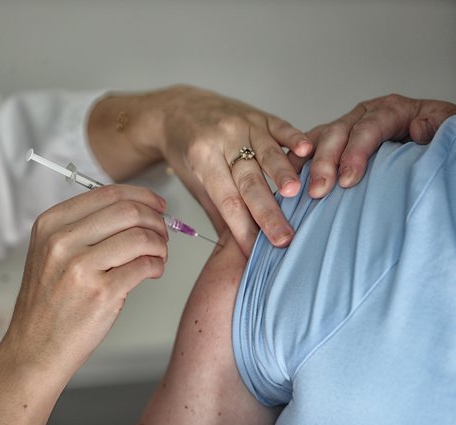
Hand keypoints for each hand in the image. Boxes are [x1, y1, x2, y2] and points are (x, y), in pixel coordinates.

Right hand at [8, 184, 167, 373]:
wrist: (35, 348)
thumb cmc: (49, 303)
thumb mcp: (50, 253)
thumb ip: (85, 227)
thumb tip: (134, 209)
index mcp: (51, 224)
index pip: (108, 193)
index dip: (142, 196)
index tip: (157, 205)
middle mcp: (62, 241)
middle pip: (128, 211)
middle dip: (156, 220)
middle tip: (163, 232)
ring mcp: (80, 268)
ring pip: (140, 237)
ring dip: (160, 244)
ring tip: (159, 255)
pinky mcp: (100, 293)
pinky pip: (144, 266)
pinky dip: (157, 266)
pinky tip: (152, 271)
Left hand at [89, 85, 312, 255]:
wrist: (180, 108)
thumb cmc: (186, 149)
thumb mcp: (193, 180)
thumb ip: (217, 211)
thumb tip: (234, 250)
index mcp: (203, 159)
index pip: (226, 201)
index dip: (242, 228)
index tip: (255, 252)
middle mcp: (223, 139)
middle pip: (249, 181)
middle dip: (267, 212)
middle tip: (284, 238)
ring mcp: (243, 124)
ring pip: (267, 154)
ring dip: (284, 175)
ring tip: (298, 195)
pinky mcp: (260, 115)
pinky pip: (280, 127)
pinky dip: (294, 139)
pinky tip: (308, 151)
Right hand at [291, 94, 455, 197]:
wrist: (433, 150)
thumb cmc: (437, 143)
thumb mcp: (447, 130)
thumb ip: (438, 128)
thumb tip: (419, 128)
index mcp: (393, 110)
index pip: (370, 127)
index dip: (356, 153)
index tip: (347, 180)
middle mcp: (364, 116)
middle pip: (338, 133)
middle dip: (325, 163)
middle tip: (318, 191)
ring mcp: (346, 128)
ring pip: (318, 140)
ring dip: (304, 164)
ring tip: (293, 187)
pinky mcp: (334, 144)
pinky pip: (308, 150)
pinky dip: (295, 164)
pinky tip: (286, 180)